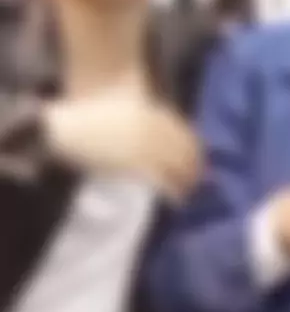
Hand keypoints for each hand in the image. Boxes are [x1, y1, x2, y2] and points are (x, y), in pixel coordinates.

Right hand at [42, 88, 202, 200]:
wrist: (66, 128)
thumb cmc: (91, 119)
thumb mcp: (124, 110)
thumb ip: (147, 120)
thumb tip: (167, 140)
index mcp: (152, 113)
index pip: (186, 133)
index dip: (197, 151)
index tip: (201, 164)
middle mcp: (153, 128)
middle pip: (185, 151)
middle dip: (195, 169)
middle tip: (197, 183)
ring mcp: (144, 145)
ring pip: (178, 166)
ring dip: (186, 182)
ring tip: (187, 195)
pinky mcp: (134, 163)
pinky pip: (162, 179)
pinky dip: (172, 191)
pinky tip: (177, 201)